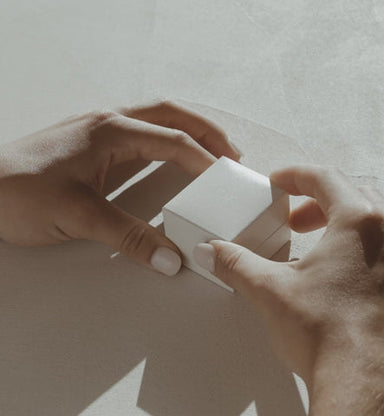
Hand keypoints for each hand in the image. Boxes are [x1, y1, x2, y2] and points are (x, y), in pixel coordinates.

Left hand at [0, 101, 239, 275]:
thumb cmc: (19, 194)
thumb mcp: (79, 216)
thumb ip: (129, 238)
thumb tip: (170, 259)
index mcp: (110, 131)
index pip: (172, 140)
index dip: (203, 159)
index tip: (224, 179)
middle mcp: (109, 123)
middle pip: (171, 114)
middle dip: (206, 131)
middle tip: (232, 152)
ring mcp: (102, 130)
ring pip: (157, 119)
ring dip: (189, 131)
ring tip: (213, 150)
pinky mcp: (95, 144)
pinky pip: (142, 133)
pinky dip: (167, 140)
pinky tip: (173, 155)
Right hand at [194, 166, 383, 414]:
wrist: (365, 386)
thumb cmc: (328, 336)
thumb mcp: (269, 289)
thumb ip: (234, 263)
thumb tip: (211, 251)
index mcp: (360, 222)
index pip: (325, 177)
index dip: (295, 175)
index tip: (278, 181)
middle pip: (352, 192)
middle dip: (315, 199)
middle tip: (293, 218)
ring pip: (373, 217)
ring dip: (338, 218)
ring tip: (311, 240)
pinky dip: (358, 241)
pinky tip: (334, 266)